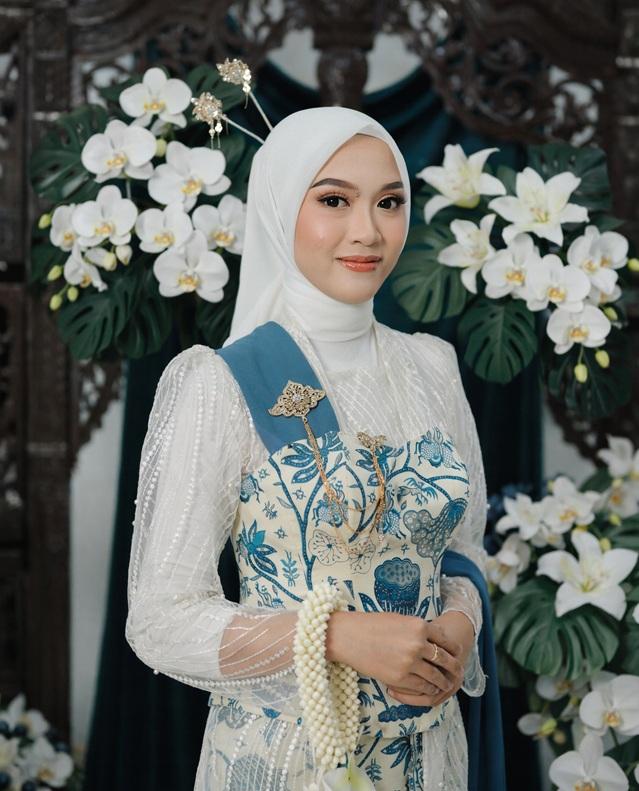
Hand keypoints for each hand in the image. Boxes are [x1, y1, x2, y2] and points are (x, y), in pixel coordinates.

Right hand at [325, 611, 462, 706]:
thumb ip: (418, 629)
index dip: (454, 649)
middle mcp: (418, 644)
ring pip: (436, 676)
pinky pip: (422, 686)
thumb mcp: (400, 620)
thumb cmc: (372, 625)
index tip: (457, 654)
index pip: (446, 640)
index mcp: (420, 626)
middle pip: (445, 659)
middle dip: (453, 667)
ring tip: (446, 684)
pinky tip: (431, 689)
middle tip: (457, 671)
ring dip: (443, 682)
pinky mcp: (400, 678)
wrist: (349, 637)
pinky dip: (429, 689)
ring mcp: (410, 662)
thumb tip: (432, 640)